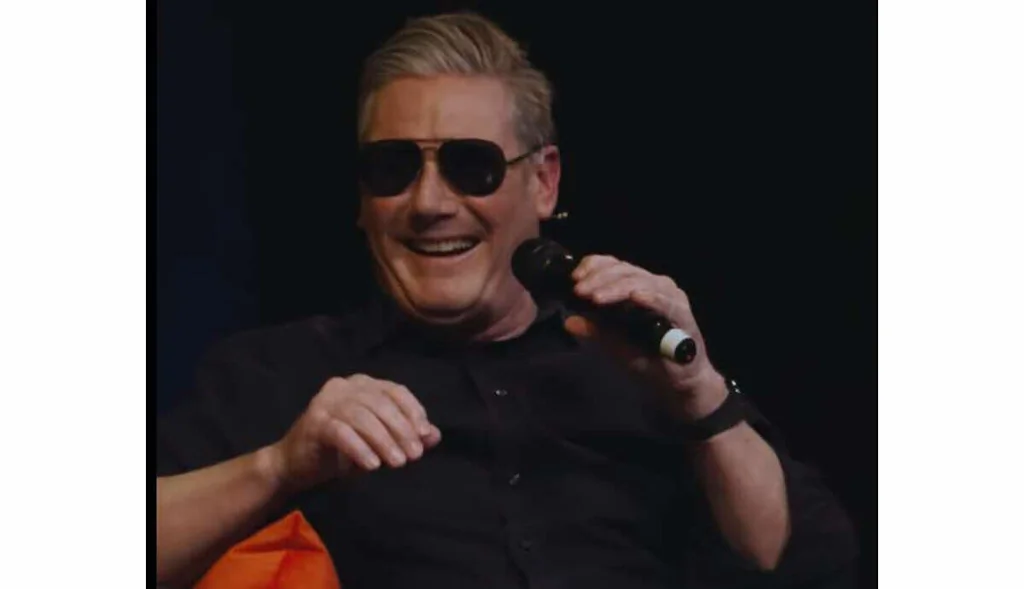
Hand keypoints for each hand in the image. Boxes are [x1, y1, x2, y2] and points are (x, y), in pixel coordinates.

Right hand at [266, 374, 441, 492]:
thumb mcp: (379, 443)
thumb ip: (405, 435)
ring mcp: (326, 401)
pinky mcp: (314, 421)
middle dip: (402, 430)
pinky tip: (373, 466)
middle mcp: (343, 386)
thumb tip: (435, 436)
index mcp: (362, 384)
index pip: (395, 391)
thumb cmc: (341, 452)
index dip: (414, 412)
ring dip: (384, 441)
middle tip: (414, 455)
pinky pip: (342, 432)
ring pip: (363, 417)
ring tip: (398, 463)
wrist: (294, 465)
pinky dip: (360, 449)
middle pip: (381, 403)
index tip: (425, 435)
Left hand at [565, 254, 727, 419]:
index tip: (574, 279)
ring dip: (617, 288)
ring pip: (641, 281)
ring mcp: (669, 296)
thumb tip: (569, 321)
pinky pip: (666, 301)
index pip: (612, 266)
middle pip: (624, 271)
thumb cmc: (645, 358)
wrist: (675, 383)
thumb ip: (594, 331)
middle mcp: (653, 285)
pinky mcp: (683, 313)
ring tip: (597, 297)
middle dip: (599, 279)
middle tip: (579, 291)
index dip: (593, 266)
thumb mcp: (613, 345)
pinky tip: (636, 297)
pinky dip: (650, 298)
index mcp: (634, 286)